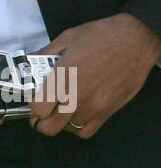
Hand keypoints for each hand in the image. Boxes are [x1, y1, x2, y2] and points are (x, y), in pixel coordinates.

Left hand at [30, 13, 160, 138]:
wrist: (135, 41)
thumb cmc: (103, 36)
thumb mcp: (68, 37)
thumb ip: (46, 52)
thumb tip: (31, 60)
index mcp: (64, 76)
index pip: (37, 107)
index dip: (31, 105)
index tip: (33, 99)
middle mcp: (77, 95)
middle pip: (49, 127)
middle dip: (40, 121)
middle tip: (41, 110)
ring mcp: (94, 107)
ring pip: (67, 130)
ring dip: (59, 122)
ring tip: (60, 108)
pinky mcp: (108, 112)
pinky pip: (86, 131)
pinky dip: (77, 127)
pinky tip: (76, 113)